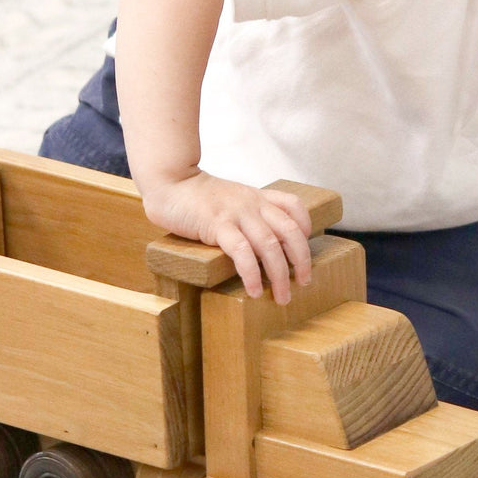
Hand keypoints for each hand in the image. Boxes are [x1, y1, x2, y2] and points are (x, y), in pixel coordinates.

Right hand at [143, 171, 312, 303]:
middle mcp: (253, 204)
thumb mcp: (231, 198)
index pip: (293, 206)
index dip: (306, 227)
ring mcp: (236, 213)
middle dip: (302, 260)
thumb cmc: (197, 197)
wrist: (171, 181)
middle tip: (304, 282)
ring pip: (270, 245)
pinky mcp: (217, 224)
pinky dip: (251, 274)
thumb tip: (261, 244)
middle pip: (290, 231)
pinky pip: (242, 251)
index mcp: (257, 197)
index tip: (303, 250)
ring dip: (280, 275)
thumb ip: (247, 214)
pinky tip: (254, 290)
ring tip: (282, 296)